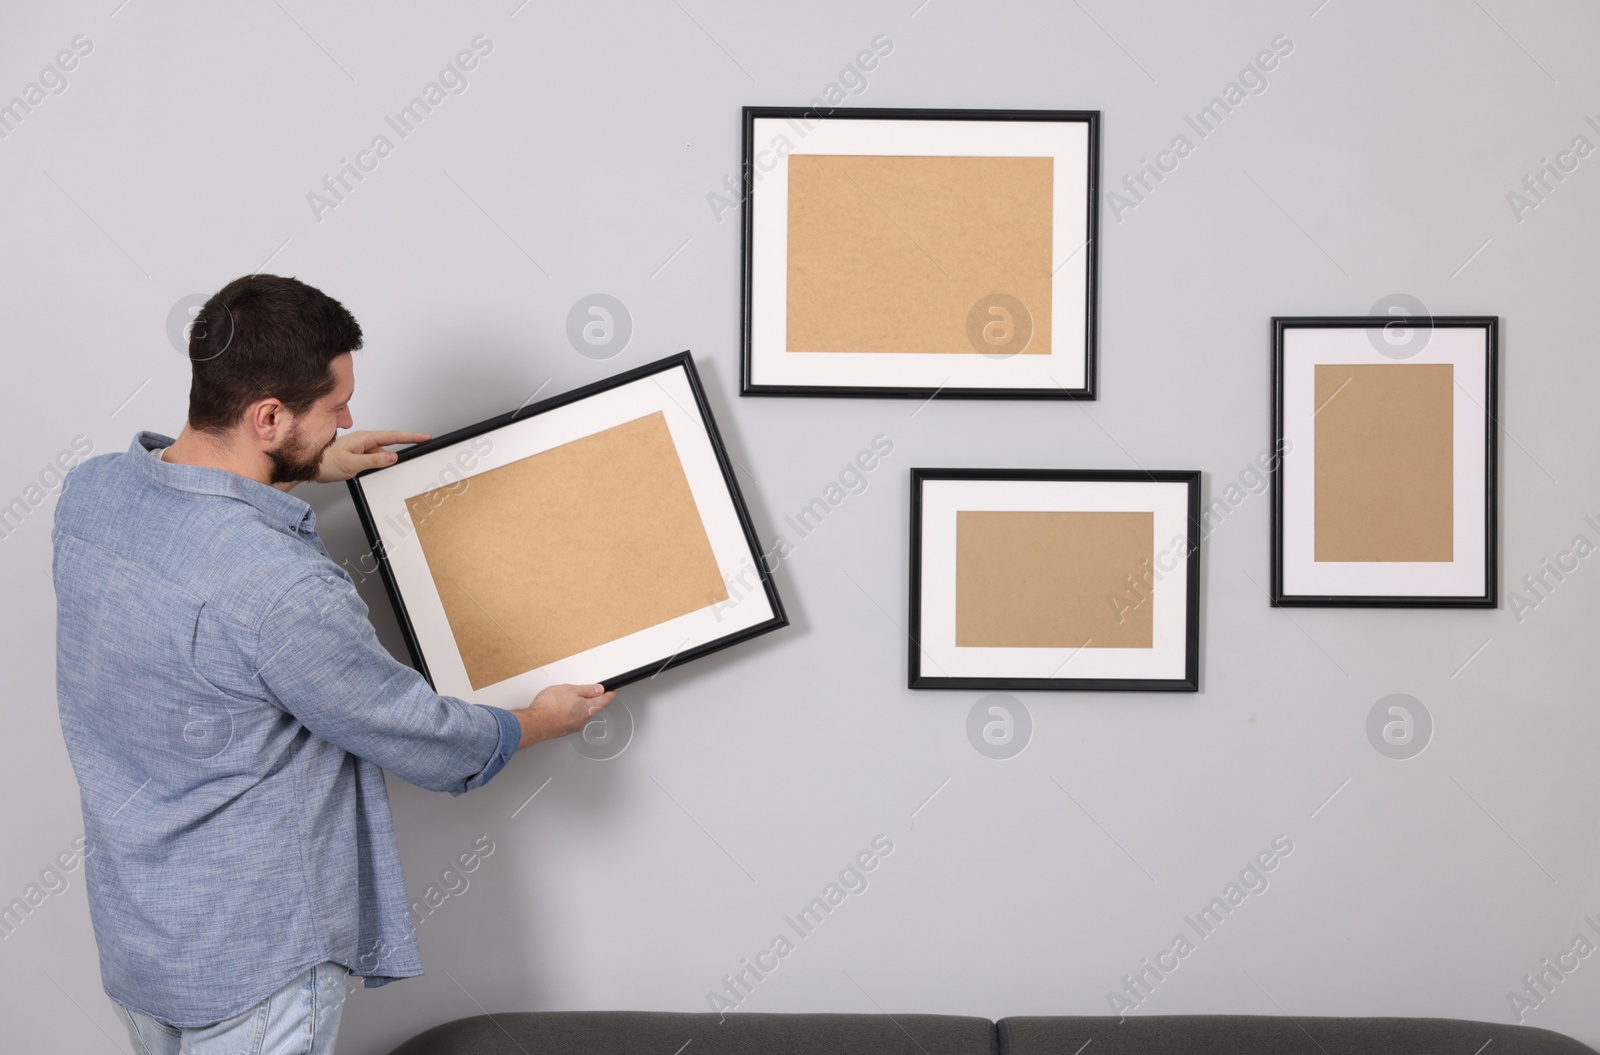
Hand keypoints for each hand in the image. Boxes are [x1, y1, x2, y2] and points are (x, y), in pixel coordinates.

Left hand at [314, 430, 431, 482]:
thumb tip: (393, 456)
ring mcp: (360, 446)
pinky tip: (372, 470)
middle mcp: (364, 440)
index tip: (425, 437)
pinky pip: (373, 457)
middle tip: (420, 446)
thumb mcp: (353, 464)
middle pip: (390, 442)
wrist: (309, 464)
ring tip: (379, 468)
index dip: (411, 437)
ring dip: (385, 459)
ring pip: (381, 452)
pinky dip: (377, 463)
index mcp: (364, 438)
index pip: (394, 436)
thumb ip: (375, 460)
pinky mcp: (357, 453)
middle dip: (405, 444)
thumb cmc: (326, 462)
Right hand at [516, 683, 615, 749]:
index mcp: (588, 709)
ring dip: (579, 707)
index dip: (609, 695)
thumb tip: (598, 689)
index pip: (604, 701)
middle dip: (593, 700)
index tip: (612, 692)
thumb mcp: (570, 689)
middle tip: (591, 692)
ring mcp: (573, 727)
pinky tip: (561, 708)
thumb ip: (586, 689)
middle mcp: (583, 720)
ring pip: (581, 714)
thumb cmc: (550, 706)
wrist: (535, 723)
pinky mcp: (564, 730)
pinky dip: (570, 713)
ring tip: (569, 698)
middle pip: (593, 708)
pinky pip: (572, 719)